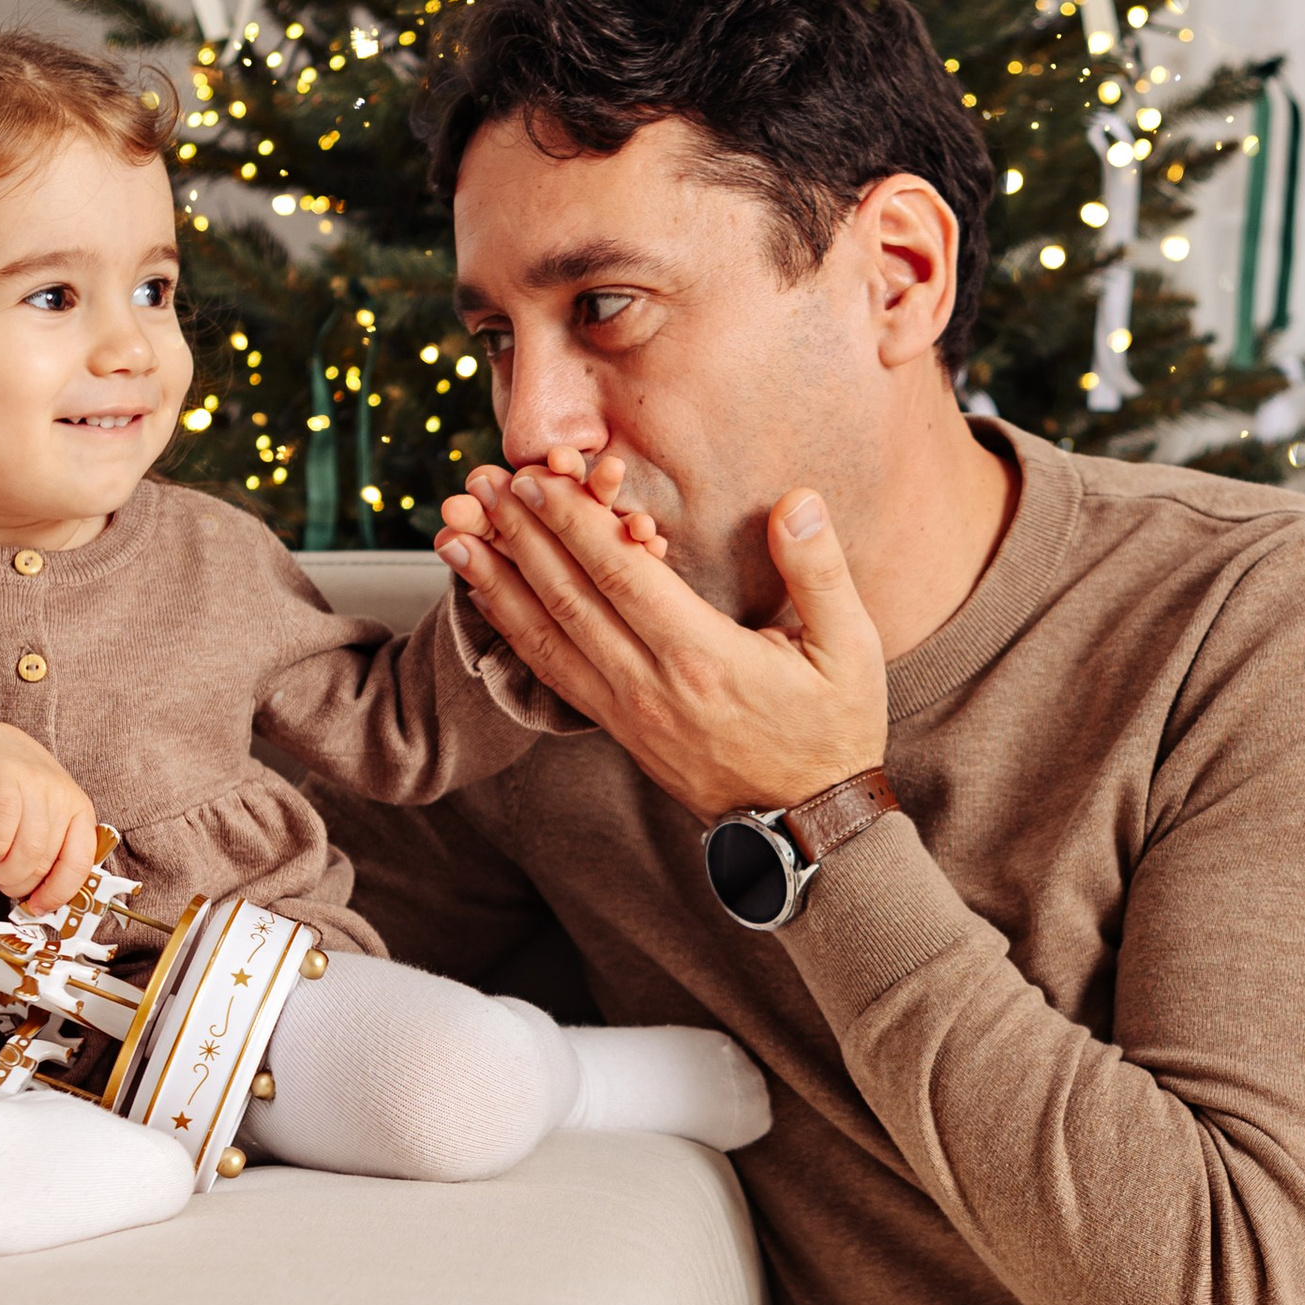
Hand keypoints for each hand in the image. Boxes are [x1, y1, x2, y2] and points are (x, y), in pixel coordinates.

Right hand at [0, 721, 100, 911]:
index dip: (58, 893)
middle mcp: (62, 797)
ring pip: (27, 849)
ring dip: (6, 871)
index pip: (80, 863)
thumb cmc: (14, 786)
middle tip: (5, 884)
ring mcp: (35, 786)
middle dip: (21, 884)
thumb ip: (47, 849)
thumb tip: (41, 898)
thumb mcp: (43, 816)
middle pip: (46, 860)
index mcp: (78, 812)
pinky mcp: (5, 778)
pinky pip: (5, 823)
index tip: (39, 907)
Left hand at [435, 463, 885, 820]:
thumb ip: (820, 571)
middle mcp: (651, 684)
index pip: (620, 576)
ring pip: (546, 636)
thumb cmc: (833, 731)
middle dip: (516, 536)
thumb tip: (795, 501)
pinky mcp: (617, 728)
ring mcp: (627, 711)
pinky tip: (484, 596)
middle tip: (473, 485)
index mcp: (703, 656)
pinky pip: (551, 672)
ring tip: (454, 534)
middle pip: (566, 598)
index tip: (532, 479)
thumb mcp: (850, 649)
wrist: (807, 825)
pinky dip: (511, 629)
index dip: (570, 524)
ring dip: (496, 581)